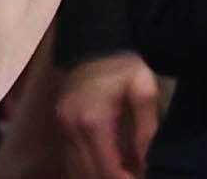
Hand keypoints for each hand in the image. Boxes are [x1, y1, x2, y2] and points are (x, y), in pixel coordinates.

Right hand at [56, 53, 158, 178]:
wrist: (94, 41)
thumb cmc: (123, 64)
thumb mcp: (144, 88)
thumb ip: (146, 126)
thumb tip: (145, 160)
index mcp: (93, 120)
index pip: (106, 165)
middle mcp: (72, 129)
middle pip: (88, 172)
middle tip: (132, 178)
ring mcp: (62, 128)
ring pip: (75, 168)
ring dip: (96, 176)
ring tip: (121, 174)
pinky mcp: (60, 126)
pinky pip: (70, 158)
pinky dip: (86, 167)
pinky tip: (104, 167)